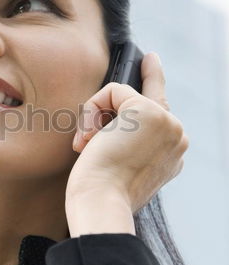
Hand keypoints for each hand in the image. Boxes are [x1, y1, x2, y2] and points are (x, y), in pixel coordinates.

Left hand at [66, 52, 188, 224]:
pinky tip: (90, 137)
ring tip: (88, 144)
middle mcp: (177, 138)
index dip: (155, 83)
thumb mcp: (119, 165)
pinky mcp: (149, 111)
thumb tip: (106, 123)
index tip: (151, 61)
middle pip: (146, 98)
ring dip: (96, 117)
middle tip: (122, 94)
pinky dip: (93, 109)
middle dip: (110, 108)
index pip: (162, 114)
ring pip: (124, 96)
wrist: (101, 204)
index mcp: (171, 155)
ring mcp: (167, 123)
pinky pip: (113, 90)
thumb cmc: (101, 191)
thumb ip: (127, 140)